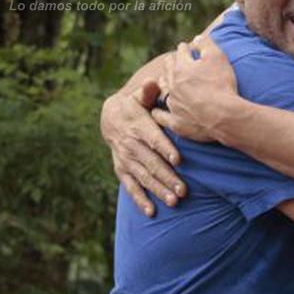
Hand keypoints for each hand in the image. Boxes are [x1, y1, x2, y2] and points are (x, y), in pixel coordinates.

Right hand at [100, 80, 185, 216]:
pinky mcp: (122, 169)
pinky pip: (130, 186)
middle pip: (151, 163)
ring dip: (158, 190)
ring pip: (143, 177)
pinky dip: (140, 199)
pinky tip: (152, 211)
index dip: (164, 148)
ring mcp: (125, 159)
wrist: (110, 117)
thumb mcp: (139, 96)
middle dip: (167, 177)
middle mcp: (130, 145)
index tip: (178, 159)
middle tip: (183, 190)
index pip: (152, 139)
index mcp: (137, 126)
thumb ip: (148, 91)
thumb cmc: (135, 105)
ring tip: (174, 201)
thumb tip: (152, 82)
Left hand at [151, 34, 237, 141]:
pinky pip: (161, 116)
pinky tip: (157, 111)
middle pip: (169, 69)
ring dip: (164, 84)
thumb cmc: (221, 85)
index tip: (185, 47)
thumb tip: (197, 38)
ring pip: (163, 91)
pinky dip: (158, 112)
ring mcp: (173, 104)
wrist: (223, 116)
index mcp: (182, 68)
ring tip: (165, 81)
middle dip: (171, 63)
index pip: (181, 53)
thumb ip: (206, 44)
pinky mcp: (176, 122)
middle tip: (173, 60)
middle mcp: (173, 84)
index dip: (184, 48)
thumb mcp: (217, 57)